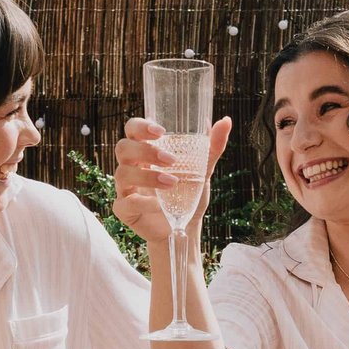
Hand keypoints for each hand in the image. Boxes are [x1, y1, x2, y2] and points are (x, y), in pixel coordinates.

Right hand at [113, 116, 229, 265]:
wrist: (185, 227)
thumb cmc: (188, 193)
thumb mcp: (202, 170)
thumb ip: (211, 147)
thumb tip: (226, 122)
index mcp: (145, 151)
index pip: (132, 129)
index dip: (140, 126)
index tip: (160, 131)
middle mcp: (132, 166)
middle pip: (123, 148)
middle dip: (145, 151)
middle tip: (170, 159)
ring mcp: (125, 188)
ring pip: (122, 174)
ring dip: (147, 177)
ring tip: (172, 182)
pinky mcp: (124, 210)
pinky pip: (125, 203)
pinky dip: (143, 203)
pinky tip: (159, 205)